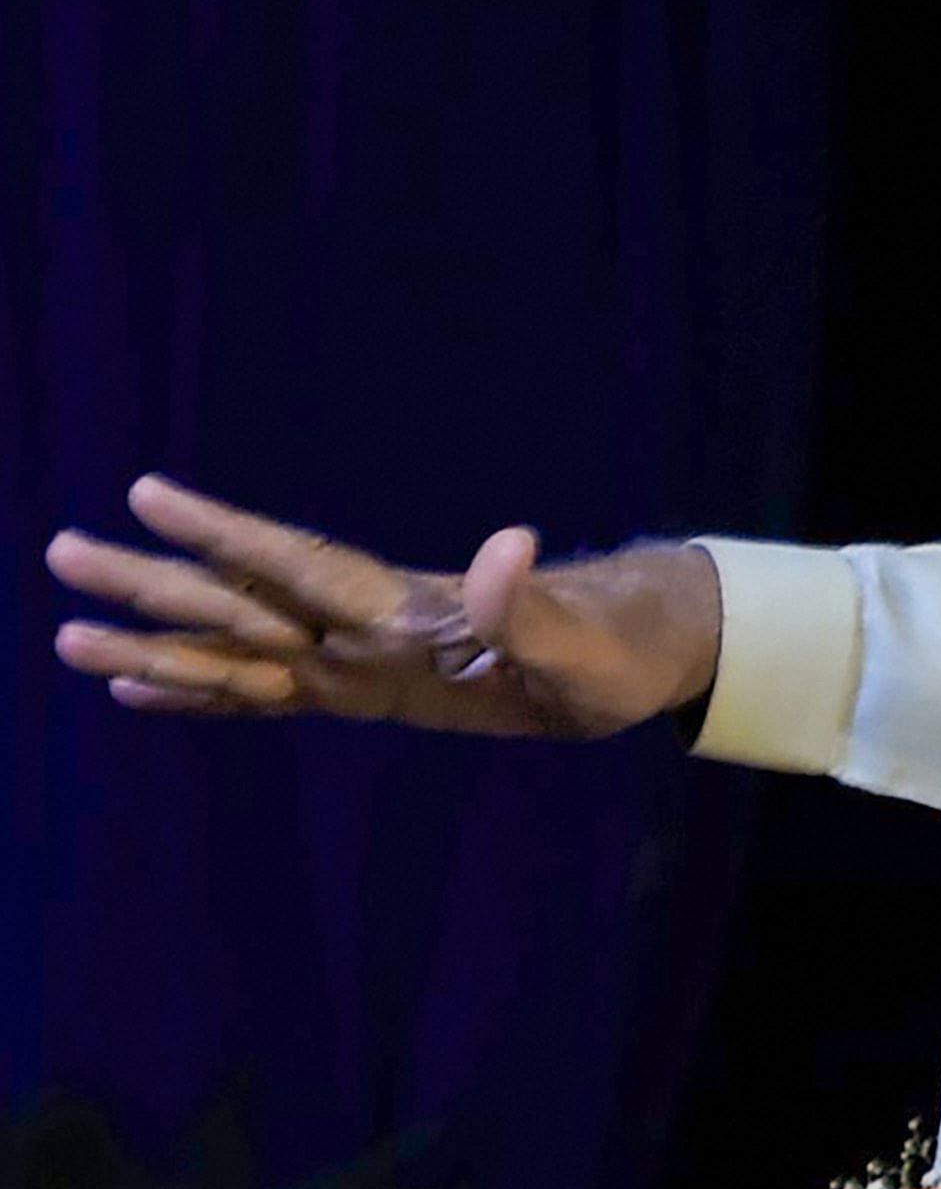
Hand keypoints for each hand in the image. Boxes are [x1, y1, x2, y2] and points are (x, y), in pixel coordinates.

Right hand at [46, 476, 722, 736]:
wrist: (631, 654)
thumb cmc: (612, 647)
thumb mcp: (582, 641)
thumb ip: (530, 605)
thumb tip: (510, 543)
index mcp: (404, 610)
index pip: (299, 563)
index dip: (228, 531)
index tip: (149, 492)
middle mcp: (364, 627)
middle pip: (242, 600)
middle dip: (154, 582)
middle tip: (60, 552)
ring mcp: (357, 660)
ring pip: (238, 651)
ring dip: (158, 646)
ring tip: (67, 639)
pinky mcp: (367, 694)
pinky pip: (270, 696)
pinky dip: (206, 695)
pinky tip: (142, 690)